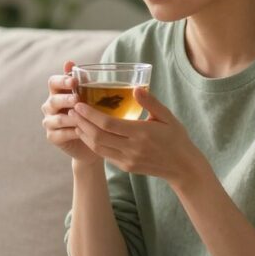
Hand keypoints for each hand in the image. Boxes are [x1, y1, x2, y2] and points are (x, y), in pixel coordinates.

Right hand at [41, 60, 102, 163]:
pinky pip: (60, 134)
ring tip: (83, 118)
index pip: (53, 82)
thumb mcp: (89, 96)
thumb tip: (69, 61)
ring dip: (71, 117)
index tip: (74, 81)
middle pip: (53, 100)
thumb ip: (81, 81)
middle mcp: (50, 106)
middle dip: (66, 99)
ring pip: (57, 118)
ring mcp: (49, 121)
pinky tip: (82, 131)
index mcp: (57, 92)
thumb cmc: (89, 113)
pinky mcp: (52, 136)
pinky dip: (71, 132)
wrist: (91, 139)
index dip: (62, 81)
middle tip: (78, 99)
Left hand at [68, 86, 209, 186]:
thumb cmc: (176, 138)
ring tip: (76, 121)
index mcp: (142, 133)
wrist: (182, 167)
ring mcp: (128, 160)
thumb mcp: (167, 117)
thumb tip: (136, 88)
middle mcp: (132, 148)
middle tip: (72, 110)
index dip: (90, 114)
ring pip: (98, 148)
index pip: (108, 124)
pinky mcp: (126, 167)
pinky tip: (88, 133)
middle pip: (98, 136)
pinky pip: (105, 155)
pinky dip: (93, 144)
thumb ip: (151, 102)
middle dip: (82, 123)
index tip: (79, 104)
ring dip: (84, 134)